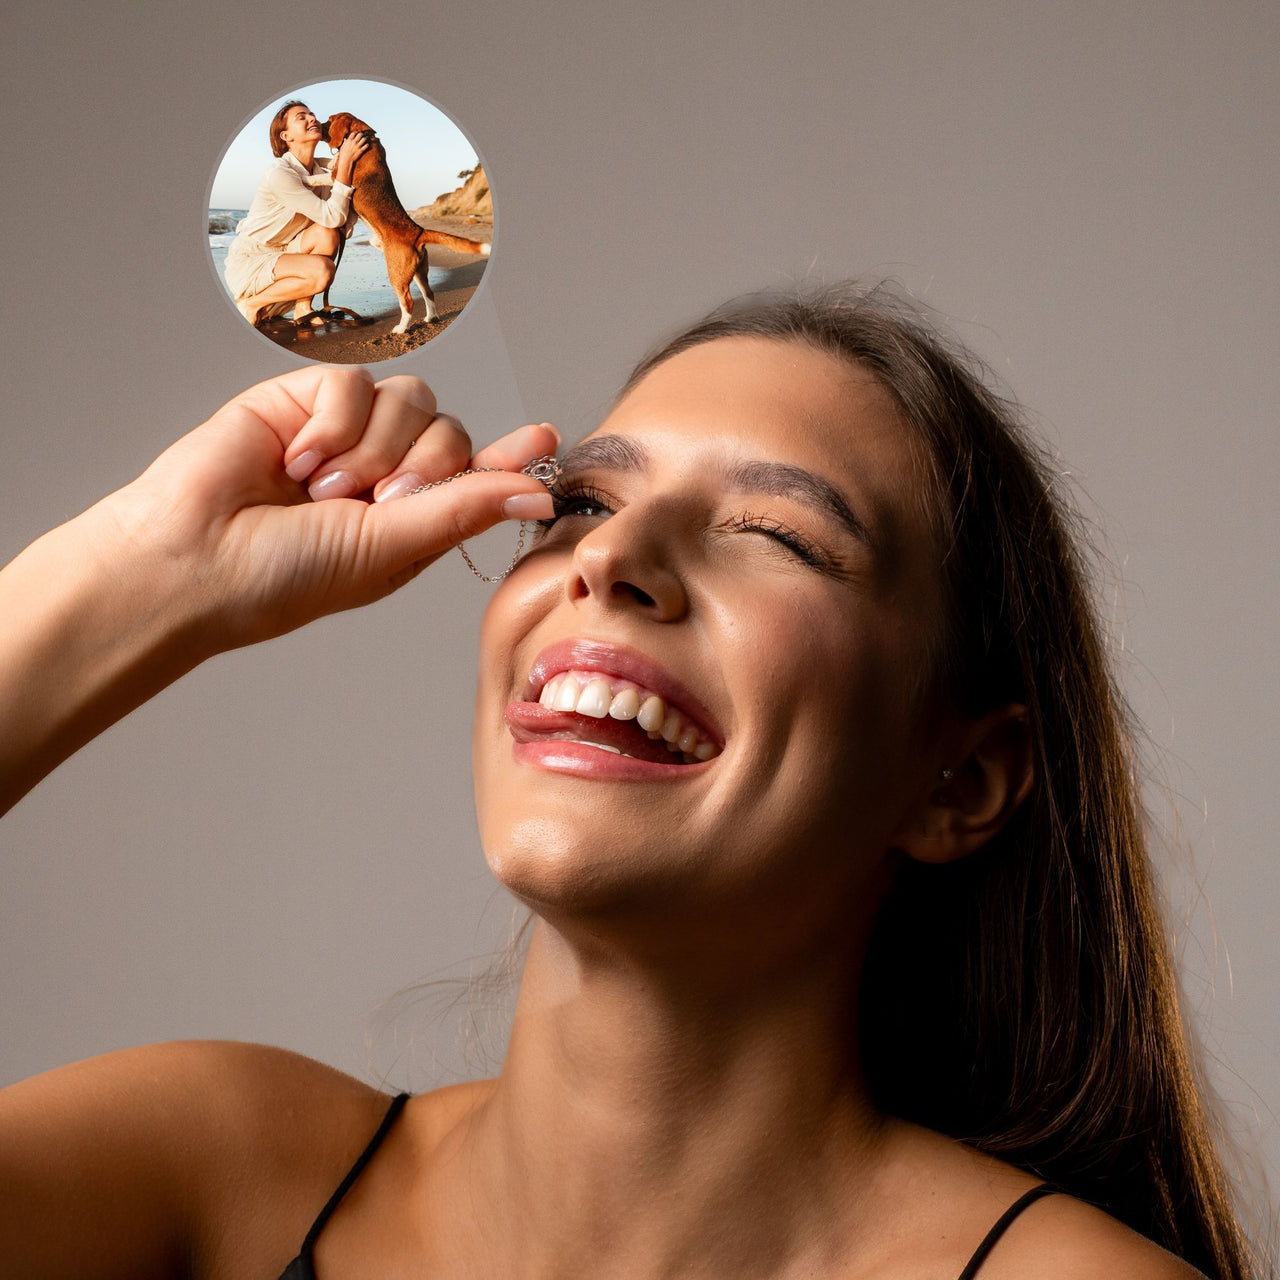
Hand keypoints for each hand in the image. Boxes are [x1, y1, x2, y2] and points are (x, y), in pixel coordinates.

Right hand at [97, 365, 558, 653]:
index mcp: (412, 518)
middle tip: (375, 502)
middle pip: (449, 431)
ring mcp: (347, 435)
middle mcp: (385, 473)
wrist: (193, 558)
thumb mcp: (389, 548)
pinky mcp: (305, 400)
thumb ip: (462, 509)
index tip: (547, 438)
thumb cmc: (285, 576)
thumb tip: (538, 493)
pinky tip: (295, 459)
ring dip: (372, 448)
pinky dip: (332, 423)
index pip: (477, 475)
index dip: (511, 456)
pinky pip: (354, 383)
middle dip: (421, 467)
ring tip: (321, 490)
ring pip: (410, 401)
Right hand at [333, 129, 372, 184]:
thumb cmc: (343, 154)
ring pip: (364, 139)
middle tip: (362, 135)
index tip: (356, 134)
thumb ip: (345, 142)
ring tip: (366, 139)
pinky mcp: (361, 151)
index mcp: (349, 140)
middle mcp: (354, 142)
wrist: (346, 160)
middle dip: (362, 134)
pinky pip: (366, 146)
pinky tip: (367, 145)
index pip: (354, 133)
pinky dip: (367, 145)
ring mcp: (358, 146)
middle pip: (360, 134)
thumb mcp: (342, 146)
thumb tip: (345, 139)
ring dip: (365, 138)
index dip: (356, 133)